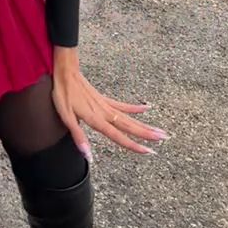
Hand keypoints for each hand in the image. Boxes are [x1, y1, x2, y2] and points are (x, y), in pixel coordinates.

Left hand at [51, 47, 167, 159]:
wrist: (65, 71)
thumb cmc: (63, 94)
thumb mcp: (66, 118)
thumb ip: (79, 137)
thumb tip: (89, 156)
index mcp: (97, 119)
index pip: (119, 136)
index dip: (134, 145)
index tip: (149, 151)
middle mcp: (105, 113)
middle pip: (130, 126)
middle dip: (147, 134)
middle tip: (165, 138)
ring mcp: (106, 105)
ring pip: (129, 117)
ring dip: (145, 124)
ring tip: (160, 130)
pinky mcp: (104, 99)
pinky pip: (123, 105)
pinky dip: (135, 108)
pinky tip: (147, 108)